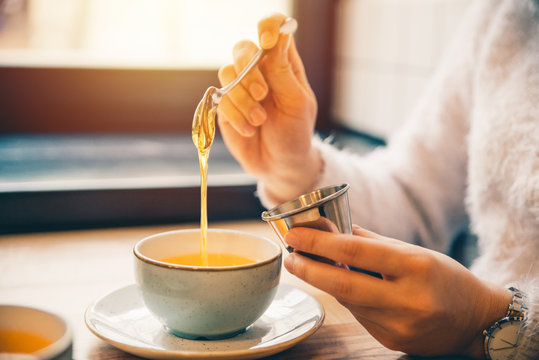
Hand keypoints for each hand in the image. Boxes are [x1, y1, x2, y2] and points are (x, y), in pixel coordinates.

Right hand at [217, 13, 320, 201]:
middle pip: (242, 48)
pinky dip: (235, 115)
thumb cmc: (295, 133)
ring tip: (259, 120)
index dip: (267, 27)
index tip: (267, 41)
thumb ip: (283, 71)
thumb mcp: (296, 103)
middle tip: (263, 94)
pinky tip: (249, 130)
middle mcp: (259, 70)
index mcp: (282, 63)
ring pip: (227, 73)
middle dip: (249, 71)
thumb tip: (280, 36)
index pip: (273, 30)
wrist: (279, 165)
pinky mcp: (225, 105)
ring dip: (242, 98)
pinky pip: (220, 98)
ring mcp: (240, 87)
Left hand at [283, 225, 511, 356]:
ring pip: (349, 302)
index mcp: (416, 266)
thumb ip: (373, 243)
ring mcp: (400, 325)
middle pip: (343, 284)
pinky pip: (360, 316)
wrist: (476, 320)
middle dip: (309, 269)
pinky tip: (346, 288)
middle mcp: (408, 299)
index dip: (319, 244)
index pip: (355, 253)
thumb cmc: (445, 277)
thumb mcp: (415, 252)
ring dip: (326, 283)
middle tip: (290, 257)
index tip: (295, 236)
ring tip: (310, 266)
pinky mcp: (394, 341)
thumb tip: (334, 231)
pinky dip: (349, 300)